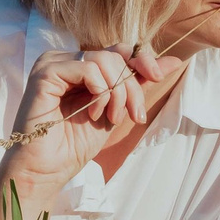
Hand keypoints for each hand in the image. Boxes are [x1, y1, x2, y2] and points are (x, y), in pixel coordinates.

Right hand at [0, 45, 176, 206]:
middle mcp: (66, 60)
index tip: (158, 77)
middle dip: (131, 87)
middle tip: (131, 116)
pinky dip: (97, 88)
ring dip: (115, 92)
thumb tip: (175, 60)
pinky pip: (84, 66)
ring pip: (102, 59)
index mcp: (82, 66)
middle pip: (115, 55)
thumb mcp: (116, 110)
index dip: (142, 60)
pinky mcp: (44, 73)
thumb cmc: (74, 144)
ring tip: (109, 117)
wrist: (47, 170)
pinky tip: (93, 109)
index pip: (119, 49)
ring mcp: (53, 63)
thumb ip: (139, 84)